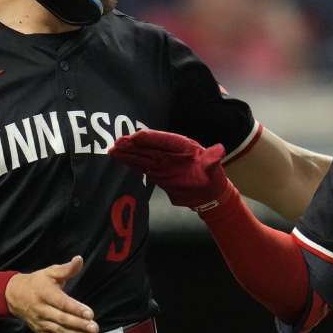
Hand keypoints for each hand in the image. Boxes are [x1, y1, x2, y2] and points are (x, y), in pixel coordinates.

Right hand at [5, 256, 97, 332]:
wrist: (14, 295)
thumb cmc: (36, 283)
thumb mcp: (50, 272)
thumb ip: (66, 269)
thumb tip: (79, 260)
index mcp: (45, 294)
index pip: (62, 303)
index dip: (76, 308)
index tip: (90, 313)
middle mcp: (42, 310)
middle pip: (62, 319)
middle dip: (79, 325)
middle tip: (94, 327)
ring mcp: (41, 322)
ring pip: (60, 331)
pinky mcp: (41, 331)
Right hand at [109, 130, 231, 210]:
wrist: (208, 195)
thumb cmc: (212, 178)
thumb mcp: (213, 168)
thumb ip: (212, 160)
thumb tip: (219, 150)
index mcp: (182, 146)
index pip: (163, 139)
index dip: (149, 138)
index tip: (136, 137)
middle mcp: (169, 152)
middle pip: (148, 146)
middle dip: (133, 145)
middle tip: (117, 143)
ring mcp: (162, 162)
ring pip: (142, 156)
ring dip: (128, 153)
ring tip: (112, 150)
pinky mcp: (157, 173)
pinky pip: (141, 166)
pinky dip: (130, 163)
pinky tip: (119, 159)